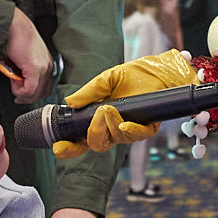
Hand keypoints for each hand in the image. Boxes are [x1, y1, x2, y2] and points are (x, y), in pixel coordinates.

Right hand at [2, 8, 53, 103]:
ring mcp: (43, 68)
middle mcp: (48, 66)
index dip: (32, 95)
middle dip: (26, 96)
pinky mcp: (35, 68)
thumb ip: (25, 71)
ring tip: (13, 80)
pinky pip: (29, 90)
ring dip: (21, 92)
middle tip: (15, 90)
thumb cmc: (16, 37)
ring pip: (35, 94)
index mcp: (47, 63)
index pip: (45, 88)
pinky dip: (19, 90)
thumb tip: (20, 84)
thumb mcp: (23, 58)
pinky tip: (13, 80)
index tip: (21, 94)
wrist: (13, 25)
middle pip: (41, 93)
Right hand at [50, 50, 196, 157]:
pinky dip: (129, 131)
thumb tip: (70, 102)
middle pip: (97, 144)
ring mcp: (129, 130)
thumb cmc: (133, 75)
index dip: (69, 148)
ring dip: (110, 126)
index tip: (59, 147)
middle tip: (98, 113)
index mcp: (98, 119)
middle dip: (94, 132)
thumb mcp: (107, 79)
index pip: (80, 139)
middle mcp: (112, 128)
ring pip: (115, 140)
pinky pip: (135, 136)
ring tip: (109, 108)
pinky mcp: (147, 128)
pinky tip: (124, 124)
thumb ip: (89, 91)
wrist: (158, 70)